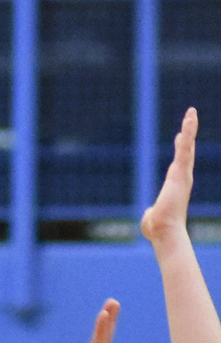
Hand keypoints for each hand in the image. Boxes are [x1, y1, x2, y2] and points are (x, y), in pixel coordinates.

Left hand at [142, 107, 197, 245]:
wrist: (163, 230)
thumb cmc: (157, 228)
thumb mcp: (152, 217)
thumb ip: (151, 213)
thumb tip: (149, 215)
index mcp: (175, 185)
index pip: (179, 163)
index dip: (181, 150)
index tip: (180, 137)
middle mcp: (182, 177)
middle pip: (186, 151)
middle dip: (188, 134)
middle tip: (190, 118)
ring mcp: (183, 173)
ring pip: (188, 146)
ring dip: (190, 128)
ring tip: (192, 112)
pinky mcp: (181, 171)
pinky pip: (186, 147)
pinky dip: (188, 132)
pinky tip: (190, 118)